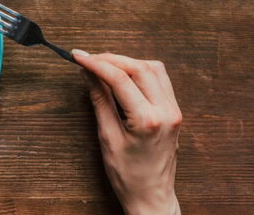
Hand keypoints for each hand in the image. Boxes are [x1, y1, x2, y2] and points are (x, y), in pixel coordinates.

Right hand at [73, 50, 181, 214]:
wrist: (152, 196)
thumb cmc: (128, 175)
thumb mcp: (108, 138)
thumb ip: (100, 101)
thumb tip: (89, 75)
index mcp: (148, 120)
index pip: (120, 79)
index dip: (96, 63)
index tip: (79, 56)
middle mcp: (166, 111)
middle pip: (139, 67)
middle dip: (111, 58)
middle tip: (89, 58)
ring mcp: (174, 110)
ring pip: (153, 68)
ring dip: (128, 62)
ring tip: (105, 65)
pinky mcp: (175, 111)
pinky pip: (161, 79)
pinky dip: (141, 71)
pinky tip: (125, 75)